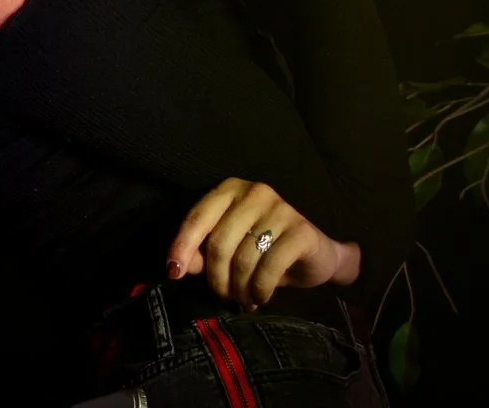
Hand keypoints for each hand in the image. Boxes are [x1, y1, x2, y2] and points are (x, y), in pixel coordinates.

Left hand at [166, 178, 360, 311]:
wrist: (315, 256)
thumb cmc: (264, 250)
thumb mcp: (229, 250)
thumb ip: (201, 253)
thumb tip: (178, 266)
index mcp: (230, 190)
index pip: (198, 216)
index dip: (182, 246)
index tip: (173, 273)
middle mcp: (254, 192)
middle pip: (219, 241)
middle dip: (217, 278)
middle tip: (223, 296)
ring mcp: (280, 208)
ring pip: (244, 258)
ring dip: (239, 289)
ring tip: (243, 298)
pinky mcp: (301, 230)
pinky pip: (269, 268)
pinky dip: (260, 290)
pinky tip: (260, 298)